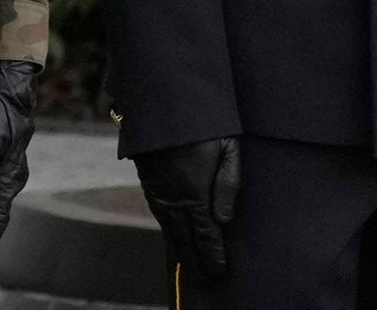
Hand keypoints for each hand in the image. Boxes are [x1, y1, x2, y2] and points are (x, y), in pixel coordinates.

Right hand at [133, 136, 239, 287]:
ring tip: (187, 264)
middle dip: (195, 259)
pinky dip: (165, 227)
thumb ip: (229, 186)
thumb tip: (224, 221)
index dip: (212, 255)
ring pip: (167, 225)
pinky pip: (157, 211)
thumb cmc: (205, 122)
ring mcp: (156, 187)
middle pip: (184, 236)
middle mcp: (172, 194)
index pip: (205, 233)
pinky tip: (171, 233)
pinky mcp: (147, 178)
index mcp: (194, 190)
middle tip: (204, 279)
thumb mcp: (228, 150)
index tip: (218, 273)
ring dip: (178, 247)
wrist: (164, 97)